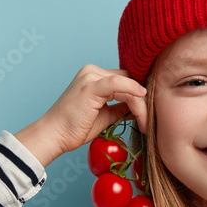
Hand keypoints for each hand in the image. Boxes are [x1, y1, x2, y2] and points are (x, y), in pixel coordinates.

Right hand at [24, 65, 148, 162]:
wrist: (55, 135)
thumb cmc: (76, 127)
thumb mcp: (106, 115)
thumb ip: (122, 107)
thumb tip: (141, 105)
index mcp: (95, 75)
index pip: (127, 79)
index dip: (141, 94)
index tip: (151, 111)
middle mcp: (92, 71)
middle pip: (130, 79)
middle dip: (144, 99)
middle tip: (151, 119)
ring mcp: (90, 76)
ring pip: (128, 84)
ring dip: (141, 104)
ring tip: (145, 123)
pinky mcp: (91, 86)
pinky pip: (119, 84)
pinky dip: (133, 92)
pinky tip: (142, 103)